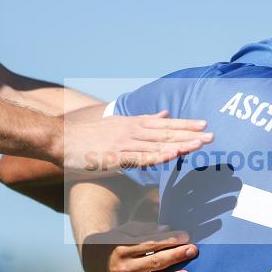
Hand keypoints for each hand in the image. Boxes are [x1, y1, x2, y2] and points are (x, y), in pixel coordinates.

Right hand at [63, 110, 212, 172]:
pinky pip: (140, 158)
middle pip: (165, 132)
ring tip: (200, 144)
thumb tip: (163, 114)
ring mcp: (123, 143)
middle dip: (190, 133)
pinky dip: (158, 156)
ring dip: (180, 144)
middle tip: (213, 135)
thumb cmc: (85, 134)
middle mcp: (130, 131)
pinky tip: (172, 156)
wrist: (58, 137)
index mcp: (131, 123)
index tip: (204, 125)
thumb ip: (140, 119)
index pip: (163, 123)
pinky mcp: (114, 158)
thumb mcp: (116, 122)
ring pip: (157, 144)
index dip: (184, 124)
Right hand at [81, 221, 197, 271]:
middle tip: (193, 251)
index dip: (169, 240)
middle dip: (175, 256)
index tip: (186, 236)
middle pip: (154, 261)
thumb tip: (167, 229)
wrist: (94, 260)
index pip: (150, 243)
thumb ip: (145, 230)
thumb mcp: (125, 231)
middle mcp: (125, 266)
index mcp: (124, 247)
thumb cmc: (116, 242)